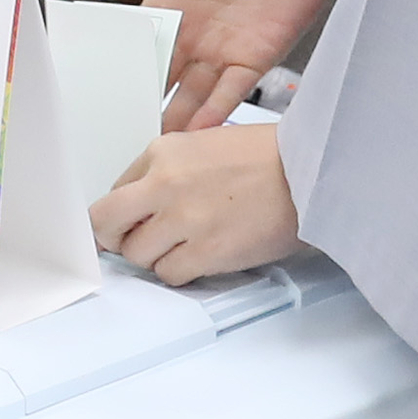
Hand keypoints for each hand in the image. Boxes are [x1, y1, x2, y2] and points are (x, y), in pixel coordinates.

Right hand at [85, 0, 358, 126]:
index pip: (139, 44)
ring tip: (149, 149)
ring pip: (193, 95)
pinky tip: (193, 138)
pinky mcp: (257, 57)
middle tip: (116, 136)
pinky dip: (214, 116)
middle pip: (163, 78)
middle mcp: (195, 31)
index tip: (96, 97)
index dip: (121, 69)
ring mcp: (225, 47)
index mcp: (171, 0)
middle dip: (142, 104)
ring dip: (174, 121)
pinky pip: (231, 94)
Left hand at [93, 123, 299, 282]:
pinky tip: (201, 255)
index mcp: (162, 152)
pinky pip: (169, 274)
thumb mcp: (203, 144)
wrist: (310, 172)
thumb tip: (138, 204)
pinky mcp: (206, 251)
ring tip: (185, 245)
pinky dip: (181, 271)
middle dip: (116, 238)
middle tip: (133, 242)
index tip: (125, 225)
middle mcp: (165, 184)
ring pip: (138, 256)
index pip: (113, 193)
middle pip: (108, 225)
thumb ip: (165, 170)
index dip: (119, 214)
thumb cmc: (268, 158)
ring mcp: (184, 220)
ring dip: (156, 256)